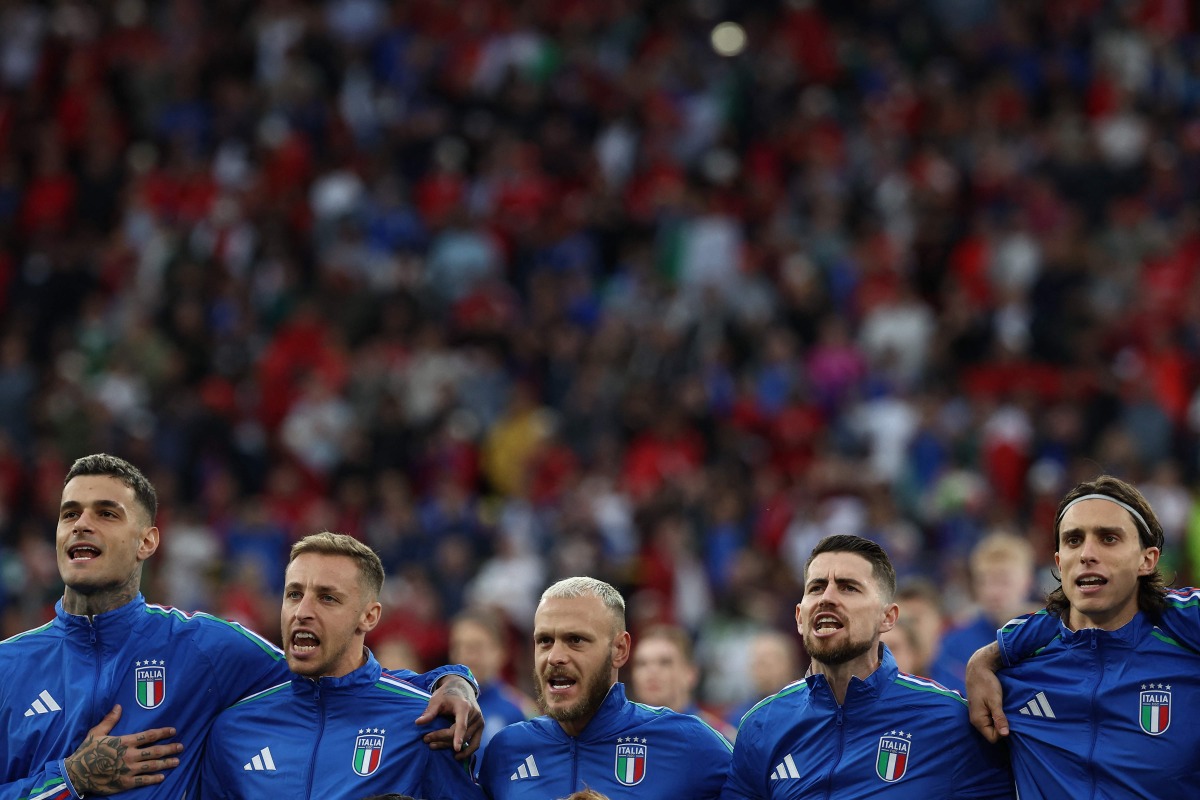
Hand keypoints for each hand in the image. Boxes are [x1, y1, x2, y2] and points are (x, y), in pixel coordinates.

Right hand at [64, 705, 182, 794]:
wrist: (76, 773)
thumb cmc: (86, 751)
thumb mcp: (96, 733)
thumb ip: (110, 720)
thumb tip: (118, 706)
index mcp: (125, 742)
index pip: (149, 735)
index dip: (163, 732)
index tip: (173, 731)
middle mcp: (130, 755)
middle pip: (155, 751)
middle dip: (170, 748)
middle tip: (181, 747)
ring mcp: (128, 770)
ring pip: (152, 766)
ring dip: (166, 763)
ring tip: (177, 761)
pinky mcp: (125, 782)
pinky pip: (143, 780)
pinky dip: (154, 779)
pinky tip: (162, 777)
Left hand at [417, 675, 484, 761]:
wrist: (461, 688)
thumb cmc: (446, 694)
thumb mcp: (436, 700)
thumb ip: (429, 712)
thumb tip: (418, 723)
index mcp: (464, 706)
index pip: (462, 724)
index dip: (458, 736)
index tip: (456, 748)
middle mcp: (475, 714)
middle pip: (459, 733)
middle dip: (442, 739)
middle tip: (426, 740)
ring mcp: (479, 721)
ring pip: (465, 740)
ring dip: (449, 746)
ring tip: (433, 746)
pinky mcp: (480, 726)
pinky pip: (475, 743)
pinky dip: (468, 751)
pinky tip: (456, 756)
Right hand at [966, 642, 1008, 742]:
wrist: (978, 668)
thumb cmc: (986, 684)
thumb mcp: (995, 701)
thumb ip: (999, 718)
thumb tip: (1005, 734)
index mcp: (978, 720)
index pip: (993, 738)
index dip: (1002, 733)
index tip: (1009, 721)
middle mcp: (975, 720)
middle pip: (992, 733)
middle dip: (1002, 727)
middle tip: (1010, 716)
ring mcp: (977, 715)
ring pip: (991, 726)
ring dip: (1000, 721)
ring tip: (1006, 711)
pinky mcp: (980, 710)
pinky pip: (990, 719)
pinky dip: (997, 716)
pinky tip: (1001, 709)